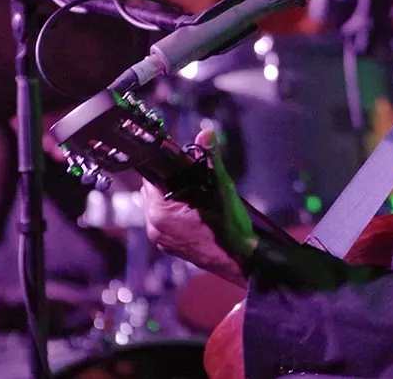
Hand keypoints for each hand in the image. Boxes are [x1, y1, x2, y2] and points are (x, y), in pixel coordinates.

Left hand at [142, 128, 257, 285]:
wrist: (241, 259)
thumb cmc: (230, 228)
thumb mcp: (222, 189)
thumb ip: (211, 159)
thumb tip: (207, 132)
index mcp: (160, 213)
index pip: (152, 178)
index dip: (167, 168)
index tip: (184, 166)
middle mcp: (154, 227)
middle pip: (154, 192)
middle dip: (171, 182)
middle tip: (195, 181)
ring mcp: (160, 239)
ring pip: (159, 206)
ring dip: (173, 197)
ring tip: (197, 196)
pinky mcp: (168, 246)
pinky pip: (165, 221)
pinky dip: (176, 212)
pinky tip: (196, 212)